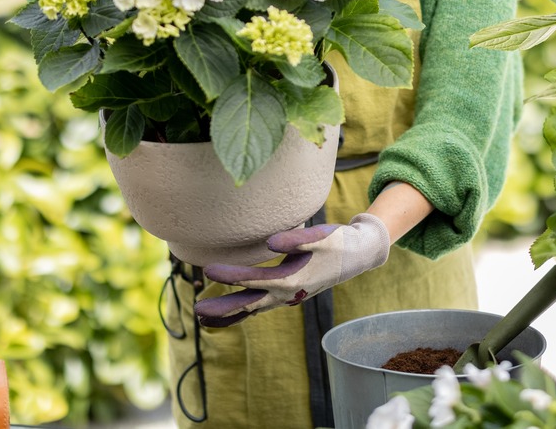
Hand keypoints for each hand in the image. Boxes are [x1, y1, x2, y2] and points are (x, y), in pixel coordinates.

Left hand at [194, 213, 390, 327]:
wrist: (359, 254)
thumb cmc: (339, 241)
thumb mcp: (322, 236)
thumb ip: (296, 239)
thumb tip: (270, 242)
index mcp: (293, 280)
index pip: (256, 280)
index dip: (232, 276)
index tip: (209, 269)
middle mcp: (288, 294)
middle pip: (250, 304)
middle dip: (224, 307)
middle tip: (196, 309)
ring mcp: (288, 297)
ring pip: (254, 309)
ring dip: (229, 315)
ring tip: (203, 318)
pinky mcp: (288, 294)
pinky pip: (260, 307)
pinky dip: (242, 312)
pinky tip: (228, 314)